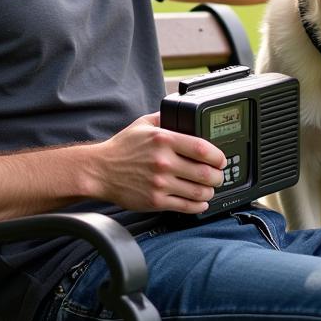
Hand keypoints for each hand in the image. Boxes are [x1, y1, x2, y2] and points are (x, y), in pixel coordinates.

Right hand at [87, 113, 225, 213]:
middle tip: (218, 175)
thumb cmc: (122, 148)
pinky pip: (185, 207)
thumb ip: (164, 117)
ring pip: (198, 192)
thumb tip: (181, 113)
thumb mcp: (142, 124)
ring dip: (210, 192)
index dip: (218, 156)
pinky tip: (200, 202)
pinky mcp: (155, 201)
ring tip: (209, 188)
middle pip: (205, 173)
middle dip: (218, 176)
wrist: (100, 170)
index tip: (220, 159)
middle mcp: (163, 162)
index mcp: (164, 140)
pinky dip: (198, 206)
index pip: (202, 149)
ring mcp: (160, 184)